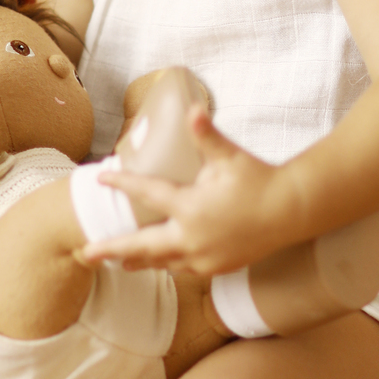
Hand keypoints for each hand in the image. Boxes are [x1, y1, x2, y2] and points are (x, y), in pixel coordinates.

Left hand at [77, 109, 292, 276]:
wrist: (292, 211)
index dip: (123, 183)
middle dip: (111, 249)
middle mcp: (192, 238)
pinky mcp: (218, 267)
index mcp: (190, 208)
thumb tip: (193, 108)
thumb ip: (207, 135)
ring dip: (138, 261)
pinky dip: (168, 265)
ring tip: (119, 263)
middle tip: (85, 252)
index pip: (147, 193)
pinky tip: (162, 264)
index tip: (102, 177)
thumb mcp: (230, 156)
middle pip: (142, 246)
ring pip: (162, 262)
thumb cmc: (260, 179)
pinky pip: (184, 269)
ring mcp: (204, 257)